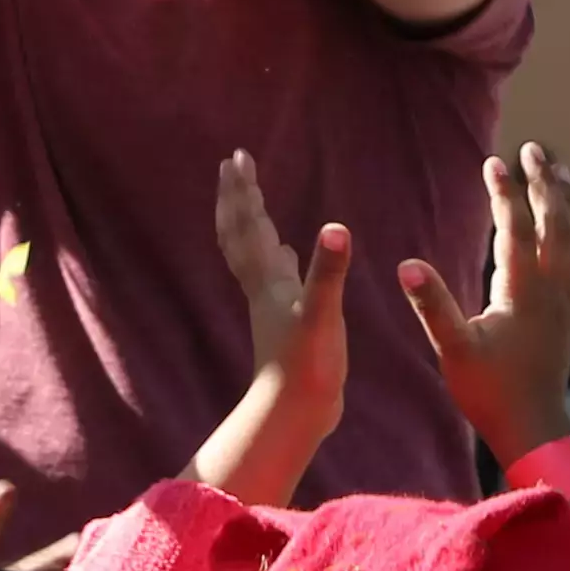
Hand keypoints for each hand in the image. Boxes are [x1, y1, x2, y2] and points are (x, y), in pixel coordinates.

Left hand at [191, 193, 353, 509]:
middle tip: (233, 165)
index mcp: (268, 280)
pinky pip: (276, 278)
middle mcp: (264, 287)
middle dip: (237, 198)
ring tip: (252, 202)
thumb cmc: (307, 367)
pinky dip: (278, 259)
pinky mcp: (286, 321)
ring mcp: (273, 305)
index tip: (237, 156)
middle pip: (242, 233)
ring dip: (251, 224)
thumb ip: (328, 273)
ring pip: (255, 254)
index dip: (244, 190)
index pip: (251, 225)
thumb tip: (336, 229)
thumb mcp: (322, 316)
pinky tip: (286, 256)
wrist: (295, 414)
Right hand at [404, 143, 569, 468]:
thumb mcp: (453, 349)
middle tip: (535, 149)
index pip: (514, 227)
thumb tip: (408, 265)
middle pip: (555, 224)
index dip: (504, 192)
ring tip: (562, 176)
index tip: (492, 160)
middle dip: (544, 184)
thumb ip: (433, 305)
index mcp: (522, 291)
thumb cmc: (489, 392)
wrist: (534, 430)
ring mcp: (566, 306)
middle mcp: (551, 290)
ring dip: (568, 206)